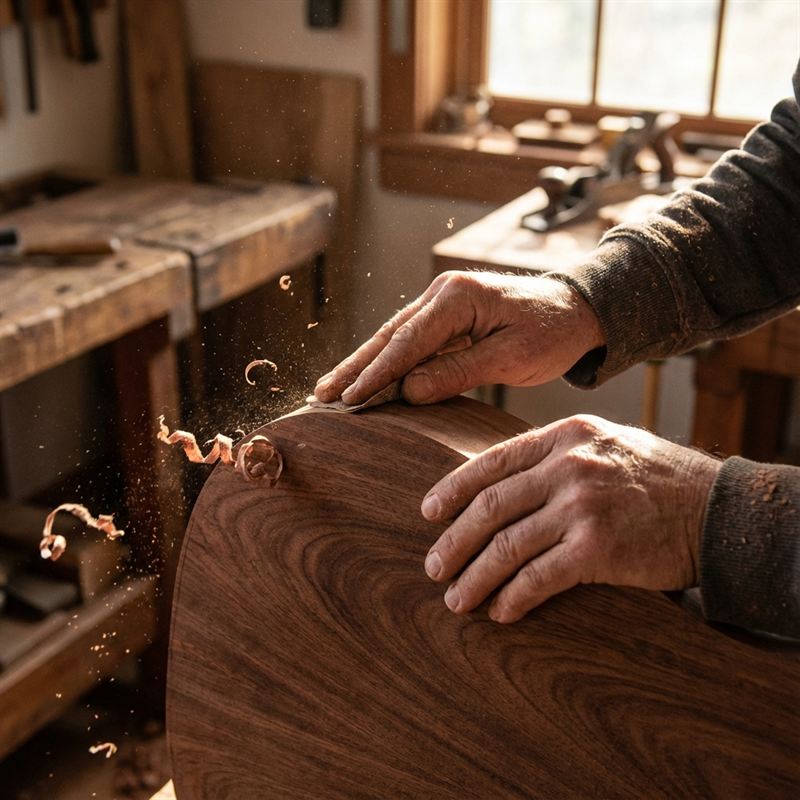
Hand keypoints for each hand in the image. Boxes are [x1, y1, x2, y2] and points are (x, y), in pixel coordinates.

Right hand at [314, 271, 603, 405]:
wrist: (576, 309)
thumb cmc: (551, 331)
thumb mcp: (511, 357)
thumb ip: (459, 372)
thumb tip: (408, 391)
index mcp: (458, 297)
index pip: (407, 342)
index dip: (376, 373)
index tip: (349, 399)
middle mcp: (441, 294)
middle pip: (388, 337)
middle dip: (354, 368)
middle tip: (320, 396)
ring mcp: (440, 304)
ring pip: (392, 339)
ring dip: (361, 366)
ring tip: (329, 390)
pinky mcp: (445, 319)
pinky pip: (408, 344)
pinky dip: (384, 364)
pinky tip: (364, 380)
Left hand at [421, 415, 721, 622]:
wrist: (716, 509)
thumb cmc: (655, 479)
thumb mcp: (603, 444)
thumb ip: (554, 457)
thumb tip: (500, 485)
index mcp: (563, 437)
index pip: (492, 462)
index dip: (453, 489)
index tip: (428, 513)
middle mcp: (568, 466)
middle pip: (490, 506)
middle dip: (454, 540)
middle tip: (433, 566)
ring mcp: (582, 506)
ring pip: (507, 545)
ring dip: (475, 577)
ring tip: (456, 599)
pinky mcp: (598, 548)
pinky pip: (539, 577)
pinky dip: (513, 597)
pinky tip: (501, 611)